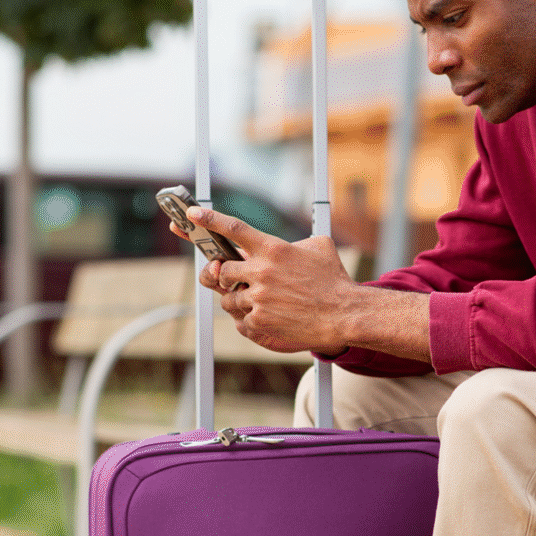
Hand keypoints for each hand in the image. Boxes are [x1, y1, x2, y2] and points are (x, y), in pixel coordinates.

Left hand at [176, 206, 356, 353]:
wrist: (343, 314)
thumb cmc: (333, 280)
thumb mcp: (318, 247)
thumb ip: (294, 242)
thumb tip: (286, 243)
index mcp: (273, 249)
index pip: (233, 229)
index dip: (208, 220)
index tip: (192, 214)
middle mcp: (262, 271)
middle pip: (223, 270)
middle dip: (229, 275)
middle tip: (244, 280)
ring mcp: (258, 298)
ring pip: (228, 297)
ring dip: (239, 299)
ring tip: (263, 301)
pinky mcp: (258, 321)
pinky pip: (240, 319)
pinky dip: (250, 318)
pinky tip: (270, 316)